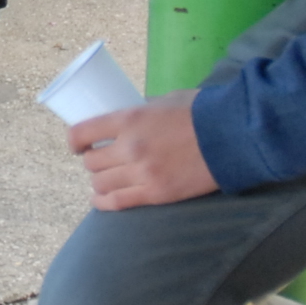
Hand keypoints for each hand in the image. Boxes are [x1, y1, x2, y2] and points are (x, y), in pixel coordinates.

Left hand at [68, 91, 218, 208]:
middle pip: (91, 162)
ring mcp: (141, 174)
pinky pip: (117, 203)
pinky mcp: (155, 194)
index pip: (82, 133)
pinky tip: (101, 199)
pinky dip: (103, 202)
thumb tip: (129, 119)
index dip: (74, 140)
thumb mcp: (164, 101)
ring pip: (100, 183)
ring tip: (105, 178)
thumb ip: (142, 112)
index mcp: (129, 120)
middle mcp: (129, 148)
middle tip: (101, 160)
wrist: (231, 137)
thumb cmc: (201, 112)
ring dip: (99, 181)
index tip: (77, 144)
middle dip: (92, 160)